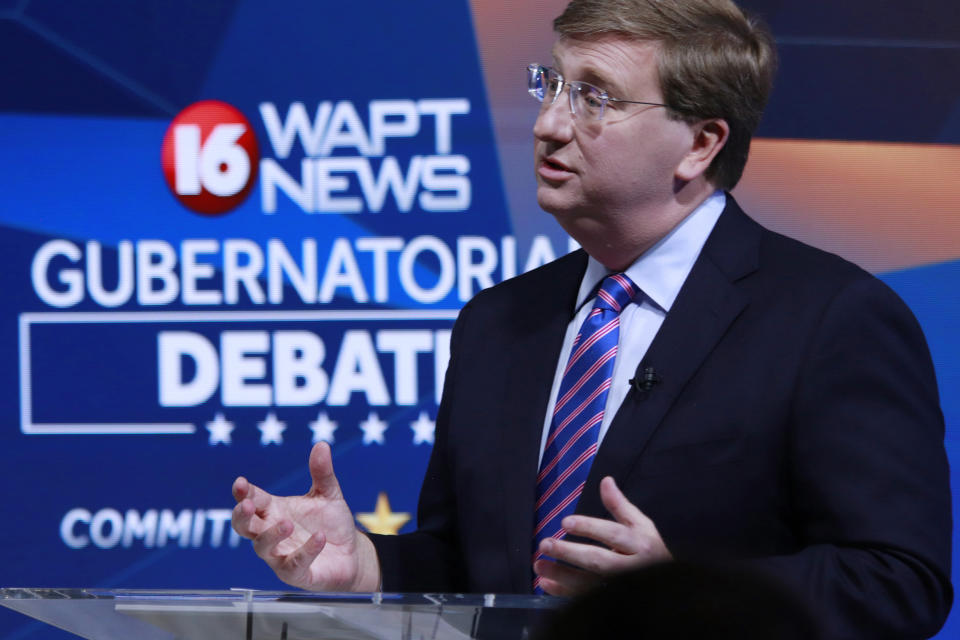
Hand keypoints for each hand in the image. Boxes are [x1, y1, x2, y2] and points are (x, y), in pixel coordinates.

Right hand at [231, 442, 379, 591]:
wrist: (352, 553)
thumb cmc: (332, 523)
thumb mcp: (329, 494)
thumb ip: (322, 473)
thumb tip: (321, 444)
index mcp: (275, 511)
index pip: (253, 500)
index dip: (244, 492)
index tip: (241, 483)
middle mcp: (272, 533)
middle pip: (245, 526)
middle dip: (242, 515)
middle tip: (246, 504)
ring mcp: (281, 555)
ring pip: (262, 547)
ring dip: (272, 535)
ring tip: (287, 523)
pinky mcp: (296, 574)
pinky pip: (294, 565)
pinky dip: (305, 551)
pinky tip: (319, 538)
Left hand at [533, 476, 671, 595]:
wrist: (668, 585)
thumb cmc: (649, 551)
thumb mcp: (640, 526)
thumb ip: (620, 506)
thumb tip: (605, 481)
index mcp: (639, 545)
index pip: (613, 534)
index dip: (589, 527)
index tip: (565, 522)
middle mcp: (630, 567)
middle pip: (598, 561)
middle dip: (569, 553)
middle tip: (545, 543)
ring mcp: (619, 587)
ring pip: (588, 583)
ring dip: (561, 574)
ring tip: (538, 564)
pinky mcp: (609, 601)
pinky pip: (583, 598)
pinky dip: (563, 592)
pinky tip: (546, 583)